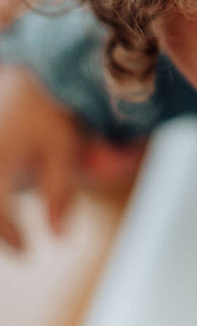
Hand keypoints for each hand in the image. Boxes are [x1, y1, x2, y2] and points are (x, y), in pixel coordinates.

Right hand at [0, 64, 144, 250]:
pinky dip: (0, 198)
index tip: (30, 253)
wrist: (33, 73)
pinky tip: (9, 205)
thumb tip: (59, 239)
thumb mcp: (62, 150)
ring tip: (11, 228)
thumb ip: (60, 194)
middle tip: (16, 246)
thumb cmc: (52, 110)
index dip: (11, 238)